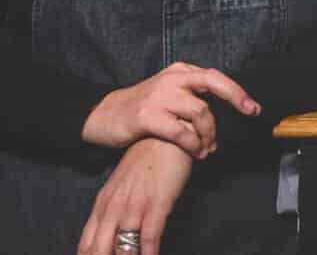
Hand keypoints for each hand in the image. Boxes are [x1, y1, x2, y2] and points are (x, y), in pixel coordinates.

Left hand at [77, 138, 192, 254]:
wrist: (165, 137)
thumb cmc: (146, 162)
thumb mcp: (122, 186)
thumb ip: (113, 210)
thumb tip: (111, 235)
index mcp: (103, 205)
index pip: (87, 244)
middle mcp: (114, 208)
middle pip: (100, 249)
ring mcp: (134, 206)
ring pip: (123, 247)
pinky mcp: (157, 204)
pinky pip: (148, 237)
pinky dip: (148, 253)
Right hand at [82, 62, 259, 158]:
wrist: (102, 115)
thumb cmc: (141, 108)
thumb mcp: (168, 93)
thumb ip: (192, 96)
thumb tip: (223, 110)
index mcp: (180, 72)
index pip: (216, 77)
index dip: (237, 92)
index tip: (253, 108)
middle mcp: (172, 79)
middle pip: (213, 82)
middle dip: (236, 97)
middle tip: (249, 113)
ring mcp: (159, 96)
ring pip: (200, 111)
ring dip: (210, 133)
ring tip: (209, 148)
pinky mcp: (147, 115)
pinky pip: (180, 131)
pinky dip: (193, 143)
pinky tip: (196, 152)